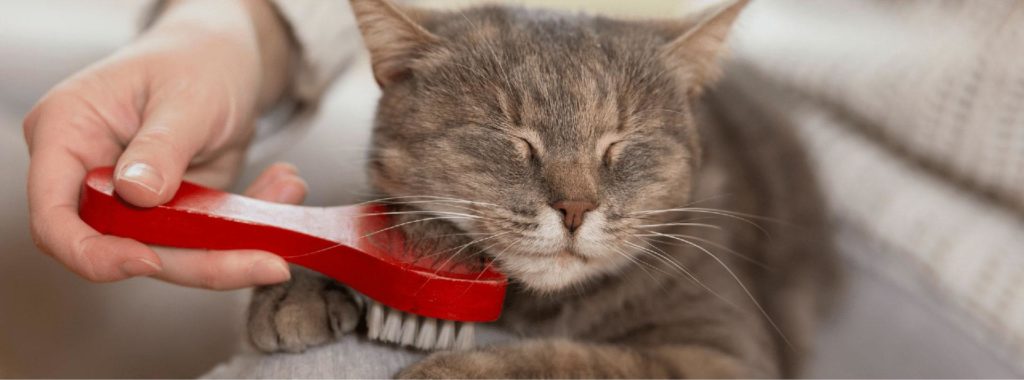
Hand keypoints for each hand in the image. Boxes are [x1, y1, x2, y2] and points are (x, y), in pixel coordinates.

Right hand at [22, 0, 296, 288]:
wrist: (226, 58)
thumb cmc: (196, 60)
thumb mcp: (186, 96)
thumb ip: (161, 147)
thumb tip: (136, 193)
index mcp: (65, 134)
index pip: (54, 216)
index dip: (92, 252)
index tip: (148, 261)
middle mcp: (88, 175)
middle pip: (124, 247)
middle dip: (201, 261)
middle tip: (270, 261)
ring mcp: (129, 201)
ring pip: (173, 254)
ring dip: (238, 243)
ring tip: (288, 190)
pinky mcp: (171, 215)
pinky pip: (204, 241)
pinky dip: (250, 227)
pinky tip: (284, 186)